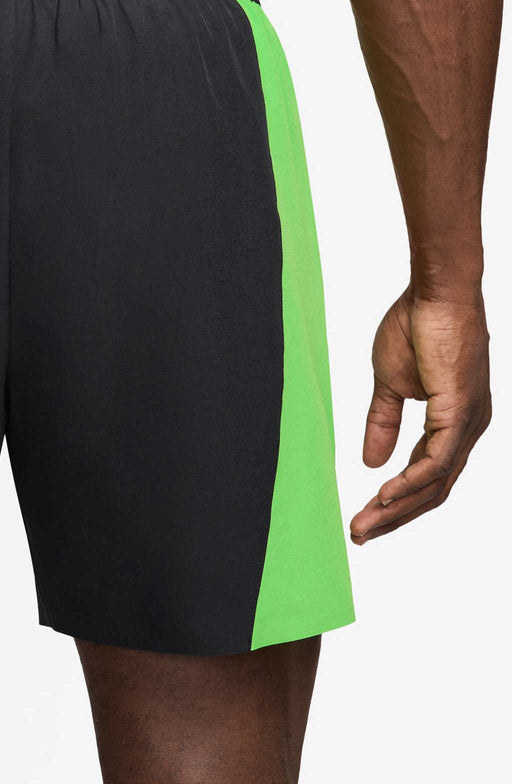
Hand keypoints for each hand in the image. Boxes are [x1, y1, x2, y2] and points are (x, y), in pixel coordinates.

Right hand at [350, 287, 489, 543]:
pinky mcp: (460, 413)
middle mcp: (468, 431)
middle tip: (359, 534)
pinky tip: (384, 494)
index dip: (396, 502)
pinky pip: (436, 461)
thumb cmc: (416, 327)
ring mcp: (468, 424)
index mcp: (454, 424)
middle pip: (433, 491)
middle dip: (393, 517)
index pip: (427, 477)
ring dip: (397, 508)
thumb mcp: (391, 384)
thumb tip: (371, 462)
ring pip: (435, 484)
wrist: (435, 293)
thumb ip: (383, 423)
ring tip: (364, 524)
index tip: (362, 517)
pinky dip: (410, 483)